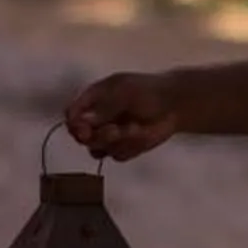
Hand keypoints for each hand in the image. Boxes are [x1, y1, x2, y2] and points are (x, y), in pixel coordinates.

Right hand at [64, 70, 182, 161]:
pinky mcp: (123, 147)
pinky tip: (143, 134)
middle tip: (115, 131)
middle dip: (99, 136)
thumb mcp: (124, 92)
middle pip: (81, 137)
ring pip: (98, 150)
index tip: (83, 131)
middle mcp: (97, 118)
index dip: (74, 124)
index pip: (72, 114)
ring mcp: (109, 135)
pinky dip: (130, 148)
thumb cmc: (148, 91)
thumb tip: (80, 121)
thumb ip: (103, 108)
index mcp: (93, 99)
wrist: (175, 104)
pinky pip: (117, 156)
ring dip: (117, 142)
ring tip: (136, 129)